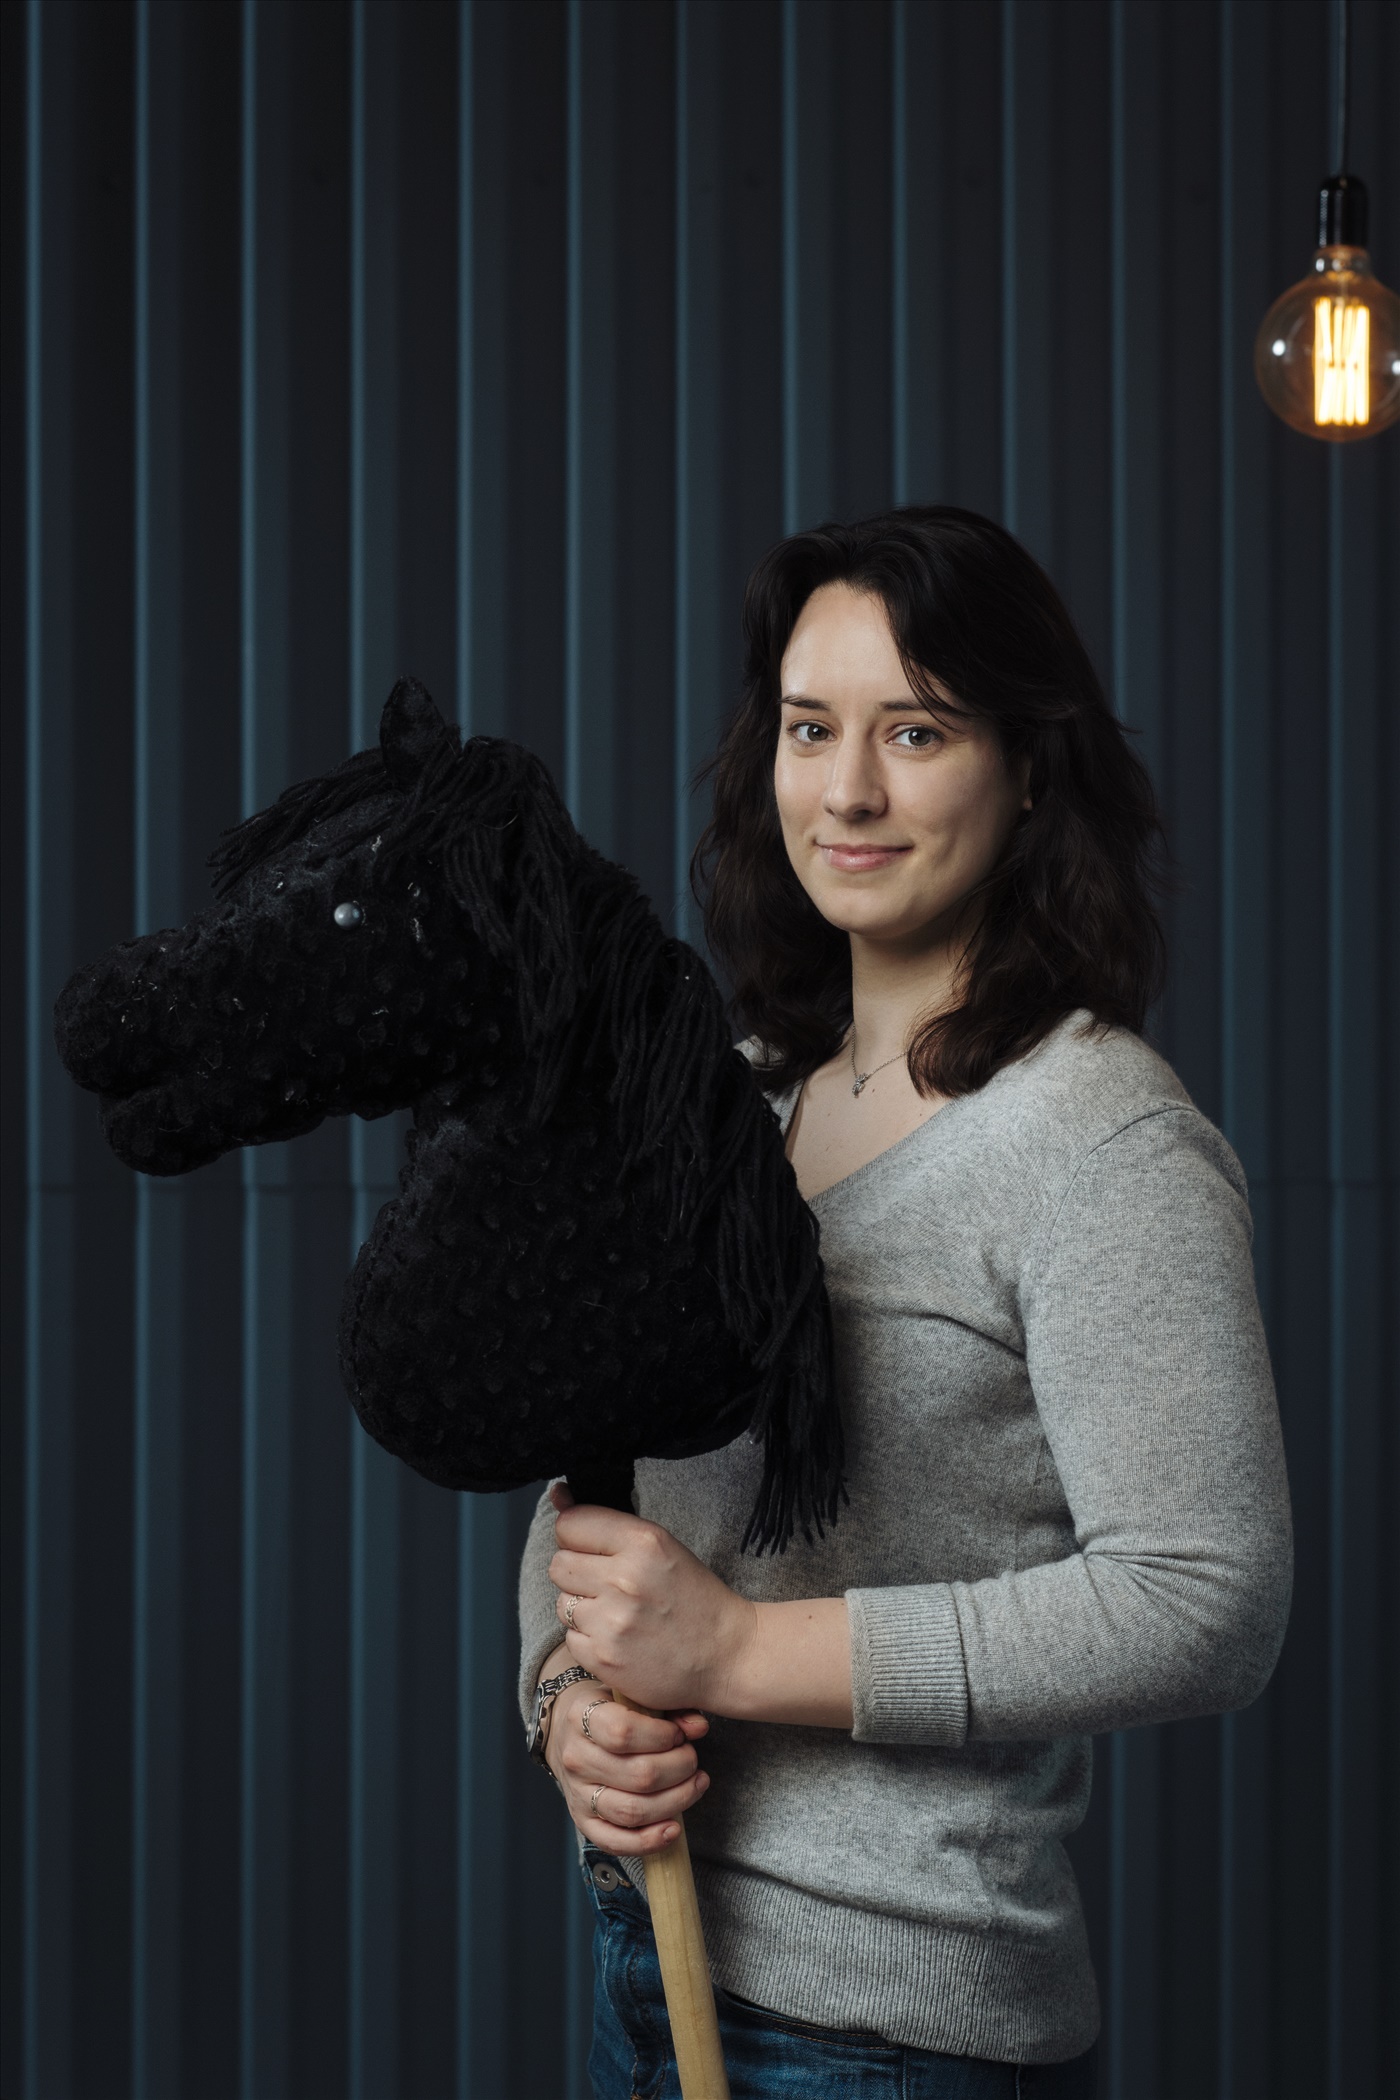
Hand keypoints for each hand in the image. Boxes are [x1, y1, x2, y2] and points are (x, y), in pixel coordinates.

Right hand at [542, 1659, 710, 1855]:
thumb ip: (669, 1708)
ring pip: (632, 1811)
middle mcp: (576, 1758)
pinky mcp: (582, 1822)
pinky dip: (648, 1841)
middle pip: (638, 1776)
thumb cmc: (609, 1709)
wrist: (567, 1731)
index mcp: (582, 1717)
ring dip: (674, 1802)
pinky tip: (673, 1828)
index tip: (679, 1735)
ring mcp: (577, 1794)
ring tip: (694, 1785)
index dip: (662, 1737)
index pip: (624, 1733)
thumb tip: (699, 1727)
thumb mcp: (632, 1695)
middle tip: (692, 1760)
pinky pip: (614, 1842)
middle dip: (679, 1769)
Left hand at [549, 1487, 757, 1712]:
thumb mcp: (662, 1546)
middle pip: (559, 1564)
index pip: (569, 1525)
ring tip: (618, 1614)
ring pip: (562, 1602)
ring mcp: (612, 1622)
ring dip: (583, 1608)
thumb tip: (558, 1496)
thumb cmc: (694, 1596)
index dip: (575, 1537)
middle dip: (577, 1573)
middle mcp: (624, 1579)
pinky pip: (570, 1638)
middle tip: (608, 1584)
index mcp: (642, 1542)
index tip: (590, 1547)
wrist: (726, 1655)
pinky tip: (618, 1638)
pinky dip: (588, 1639)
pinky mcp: (604, 1658)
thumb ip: (609, 1524)